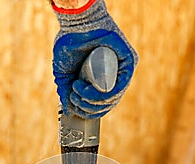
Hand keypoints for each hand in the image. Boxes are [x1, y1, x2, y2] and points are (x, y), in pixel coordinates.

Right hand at [52, 0, 137, 118]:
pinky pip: (120, 86)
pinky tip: (86, 92)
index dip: (89, 112)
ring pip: (113, 98)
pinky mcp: (129, 60)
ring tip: (77, 92)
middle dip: (89, 109)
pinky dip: (102, 95)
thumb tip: (68, 111)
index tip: (75, 107)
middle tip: (74, 100)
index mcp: (106, 80)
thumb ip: (65, 92)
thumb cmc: (69, 44)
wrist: (75, 21)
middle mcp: (118, 76)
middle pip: (109, 104)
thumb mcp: (64, 74)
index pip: (103, 104)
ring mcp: (125, 69)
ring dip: (92, 102)